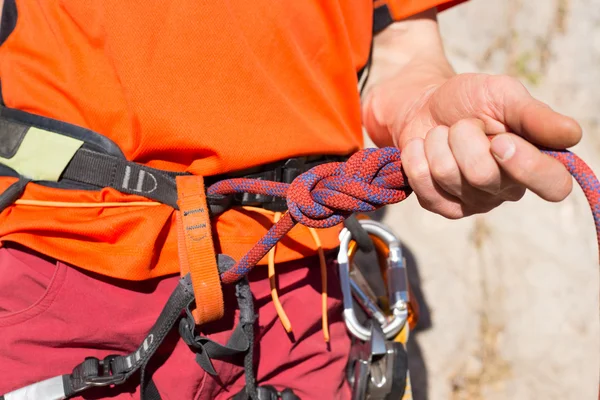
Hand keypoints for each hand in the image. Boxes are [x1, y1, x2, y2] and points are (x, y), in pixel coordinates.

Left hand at [363, 73, 581, 218]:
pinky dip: (416, 158)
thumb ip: (535, 115)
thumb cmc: (469, 100)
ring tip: (443, 134)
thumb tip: (572, 135)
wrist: (424, 105)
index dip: (528, 167)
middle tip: (463, 124)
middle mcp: (508, 189)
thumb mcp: (504, 95)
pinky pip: (425, 188)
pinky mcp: (442, 206)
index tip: (502, 140)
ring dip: (437, 143)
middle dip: (462, 137)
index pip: (554, 186)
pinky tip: (423, 148)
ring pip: (448, 177)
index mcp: (535, 161)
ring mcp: (473, 202)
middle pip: (482, 176)